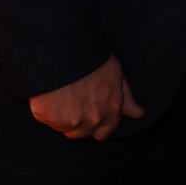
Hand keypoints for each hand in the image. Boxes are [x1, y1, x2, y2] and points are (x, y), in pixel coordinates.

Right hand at [29, 54, 143, 139]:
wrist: (64, 50)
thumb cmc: (90, 59)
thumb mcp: (115, 74)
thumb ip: (126, 97)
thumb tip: (138, 114)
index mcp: (112, 108)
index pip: (105, 133)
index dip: (96, 124)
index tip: (88, 112)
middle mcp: (94, 118)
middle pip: (82, 134)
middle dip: (78, 123)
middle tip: (72, 101)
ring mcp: (71, 120)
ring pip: (65, 129)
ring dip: (62, 119)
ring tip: (61, 95)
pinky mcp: (50, 118)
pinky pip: (48, 121)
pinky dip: (47, 112)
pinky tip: (50, 95)